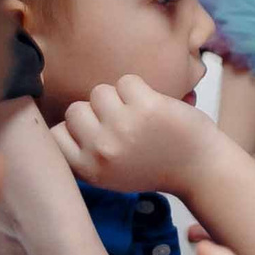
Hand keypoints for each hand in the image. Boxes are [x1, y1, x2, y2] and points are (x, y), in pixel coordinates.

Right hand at [51, 76, 219, 198]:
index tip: (91, 131)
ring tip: (138, 115)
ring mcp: (123, 126)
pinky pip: (127, 81)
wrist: (199, 168)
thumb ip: (85, 153)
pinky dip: (139, 88)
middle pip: (75, 109)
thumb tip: (62, 124)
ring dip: (118, 98)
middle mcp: (101, 149)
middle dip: (97, 112)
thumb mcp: (109, 174)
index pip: (55, 136)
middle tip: (121, 123)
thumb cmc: (154, 167)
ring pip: (100, 92)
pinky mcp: (146, 106)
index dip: (72, 128)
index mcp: (89, 169)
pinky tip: (153, 106)